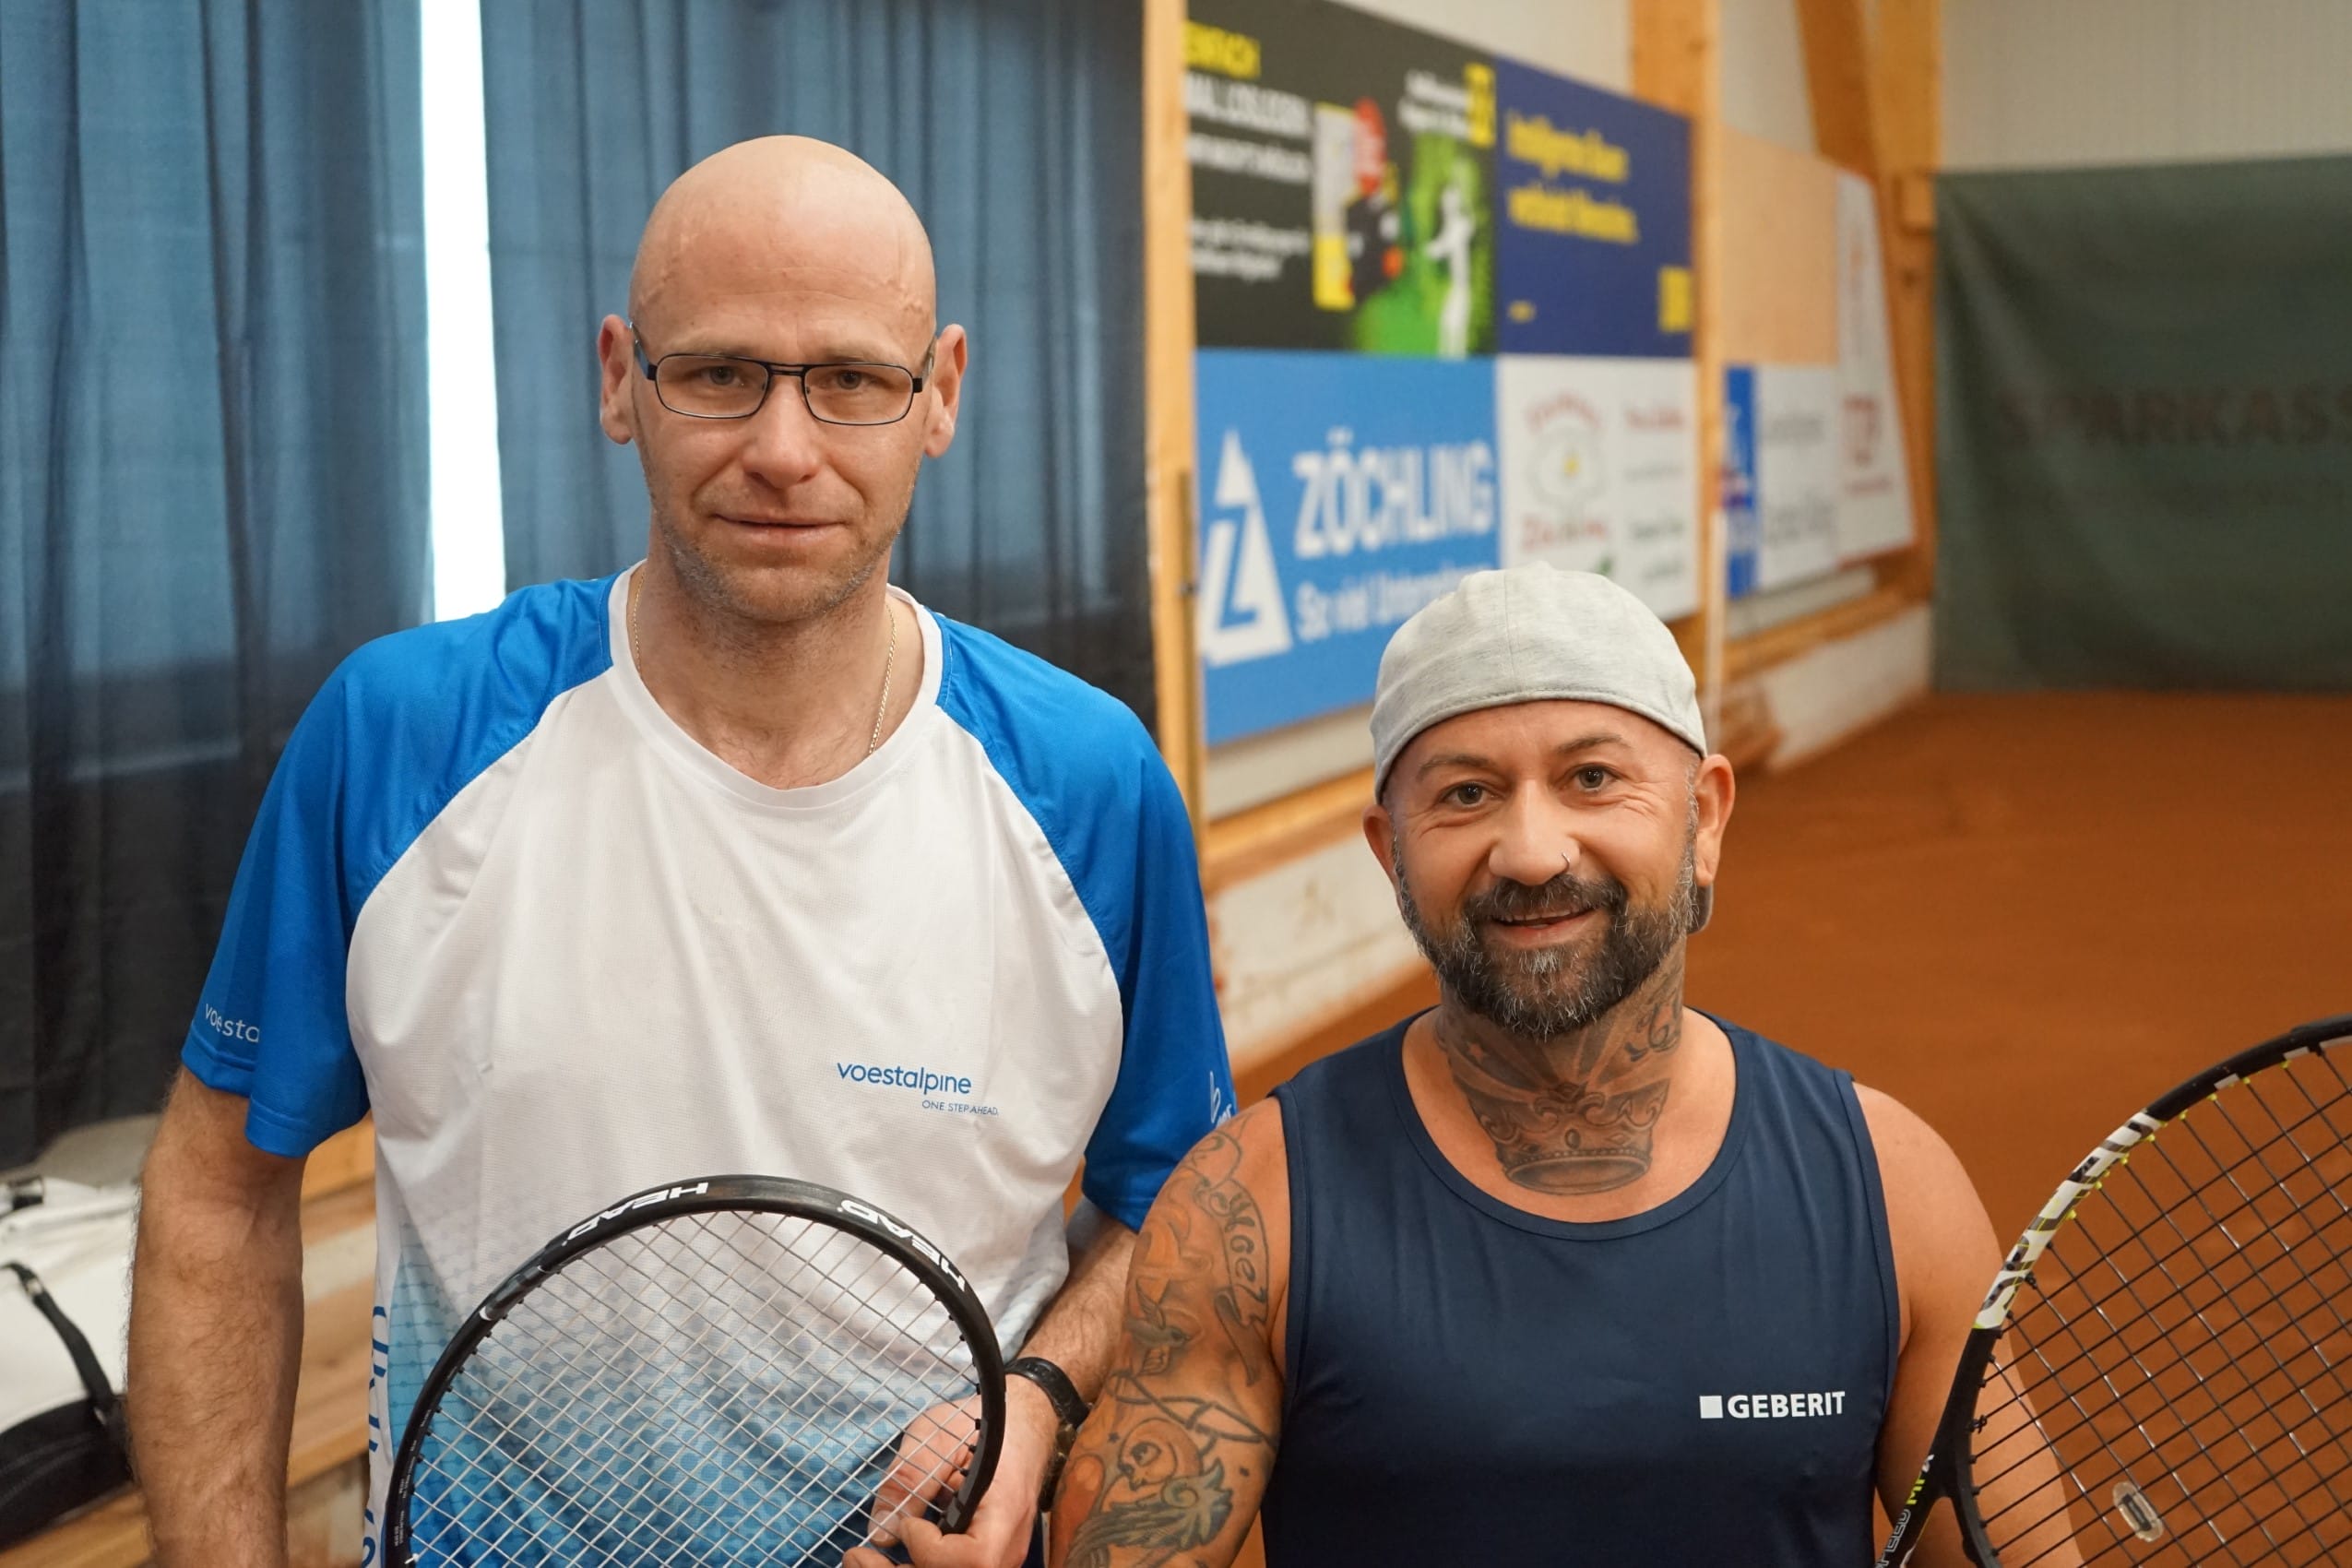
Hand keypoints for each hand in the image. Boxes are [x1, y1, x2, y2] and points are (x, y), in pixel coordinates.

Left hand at [844, 1376, 1054, 1567]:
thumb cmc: (986, 1423)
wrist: (1024, 1425)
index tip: (909, 1523)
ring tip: (863, 1559)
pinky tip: (890, 1559)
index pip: (973, 1558)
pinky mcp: (984, 1557)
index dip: (931, 1550)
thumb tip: (879, 1533)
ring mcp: (998, 1556)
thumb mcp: (940, 1435)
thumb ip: (910, 1479)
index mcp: (1004, 1511)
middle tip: (856, 1555)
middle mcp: (1007, 1545)